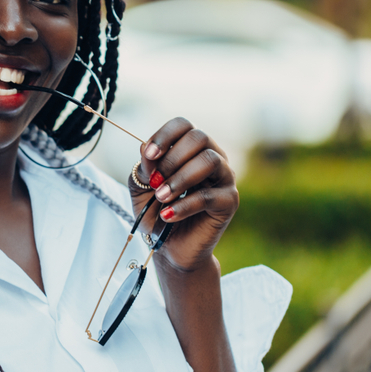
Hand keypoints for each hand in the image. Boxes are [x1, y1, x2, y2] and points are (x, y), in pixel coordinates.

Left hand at [129, 117, 237, 272]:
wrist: (170, 246)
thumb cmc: (156, 211)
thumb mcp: (141, 187)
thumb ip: (143, 168)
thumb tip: (145, 149)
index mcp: (190, 148)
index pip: (183, 125)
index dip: (164, 135)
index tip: (148, 155)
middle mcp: (212, 157)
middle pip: (199, 138)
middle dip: (171, 159)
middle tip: (155, 182)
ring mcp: (224, 178)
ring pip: (210, 161)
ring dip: (180, 179)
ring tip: (161, 197)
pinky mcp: (229, 201)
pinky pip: (209, 196)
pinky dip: (184, 205)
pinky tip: (168, 215)